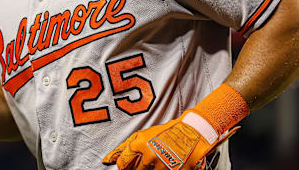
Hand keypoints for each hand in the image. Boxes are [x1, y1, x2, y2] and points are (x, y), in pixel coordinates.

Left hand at [102, 111, 238, 169]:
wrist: (192, 132)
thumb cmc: (165, 133)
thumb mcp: (142, 136)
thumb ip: (123, 148)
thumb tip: (106, 160)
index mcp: (139, 145)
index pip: (122, 164)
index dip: (124, 165)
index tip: (127, 165)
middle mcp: (150, 156)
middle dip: (139, 168)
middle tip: (147, 161)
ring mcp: (164, 165)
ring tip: (159, 160)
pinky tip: (167, 165)